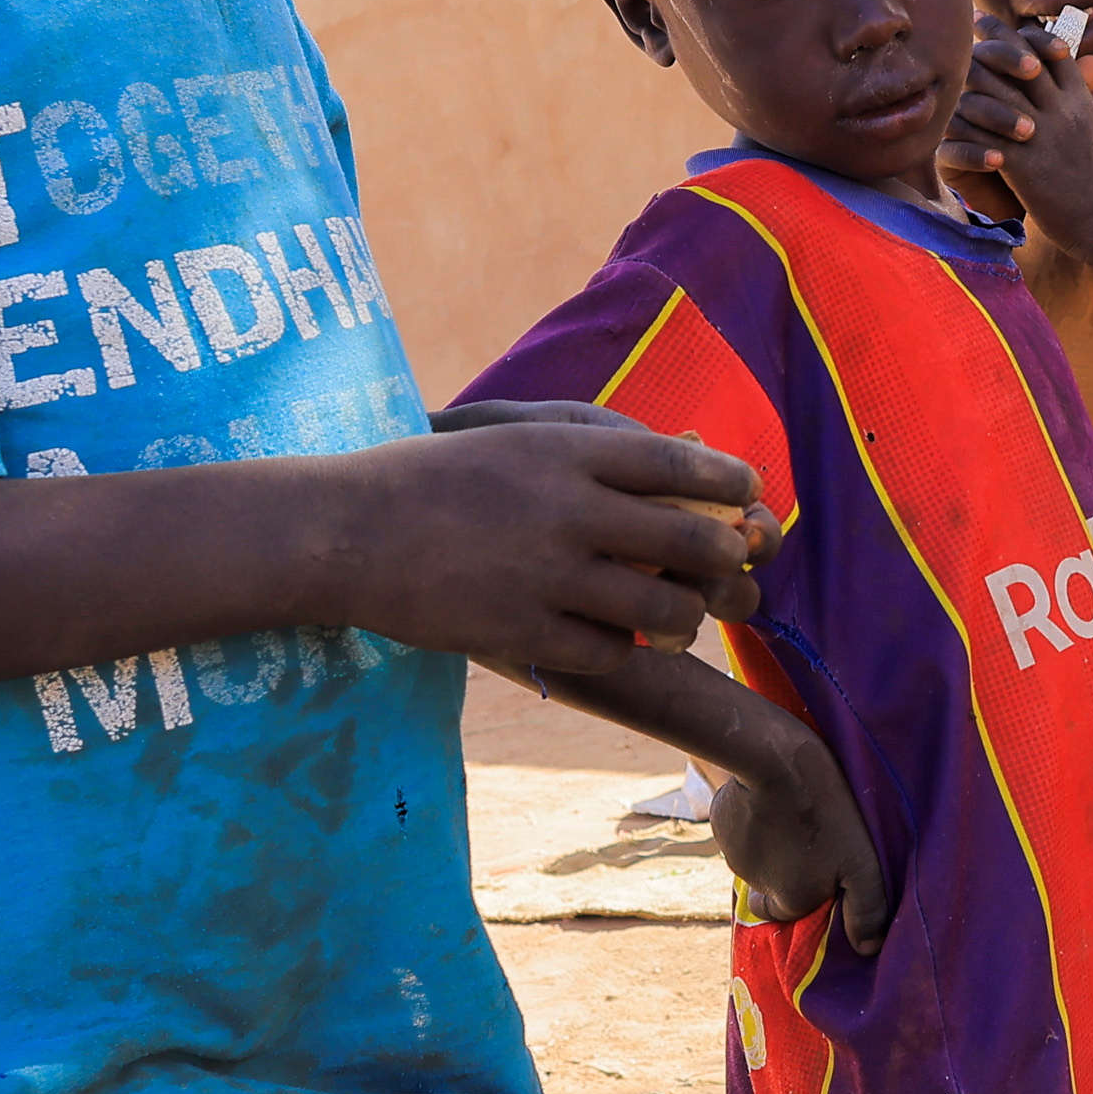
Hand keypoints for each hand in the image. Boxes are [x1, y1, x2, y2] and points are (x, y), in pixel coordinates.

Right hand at [350, 416, 764, 677]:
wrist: (344, 531)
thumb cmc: (429, 478)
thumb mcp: (512, 439)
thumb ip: (590, 451)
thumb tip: (677, 462)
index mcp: (565, 452)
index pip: (680, 462)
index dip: (731, 480)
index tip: (748, 492)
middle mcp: (568, 510)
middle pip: (693, 538)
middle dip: (729, 556)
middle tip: (734, 564)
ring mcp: (547, 576)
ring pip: (663, 609)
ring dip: (686, 617)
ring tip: (682, 619)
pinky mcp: (522, 633)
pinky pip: (609, 654)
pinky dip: (623, 652)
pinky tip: (614, 643)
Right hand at [713, 731, 892, 950]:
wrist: (777, 759)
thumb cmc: (828, 814)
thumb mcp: (862, 864)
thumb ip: (866, 910)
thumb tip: (867, 948)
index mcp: (786, 901)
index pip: (786, 914)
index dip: (803, 895)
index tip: (821, 870)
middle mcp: (752, 885)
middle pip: (768, 885)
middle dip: (784, 868)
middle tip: (811, 837)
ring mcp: (731, 853)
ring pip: (753, 855)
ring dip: (770, 841)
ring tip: (795, 811)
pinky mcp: (719, 822)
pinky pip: (737, 827)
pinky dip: (752, 816)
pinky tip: (771, 794)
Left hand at [937, 20, 1092, 244]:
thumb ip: (1090, 92)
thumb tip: (1087, 61)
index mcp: (1082, 99)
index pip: (1052, 49)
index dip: (1024, 31)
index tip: (1001, 23)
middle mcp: (1062, 110)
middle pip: (1021, 59)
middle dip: (993, 40)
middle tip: (969, 27)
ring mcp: (1042, 136)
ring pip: (998, 91)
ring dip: (974, 78)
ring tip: (956, 71)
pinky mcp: (1023, 165)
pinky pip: (984, 134)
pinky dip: (966, 123)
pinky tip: (951, 117)